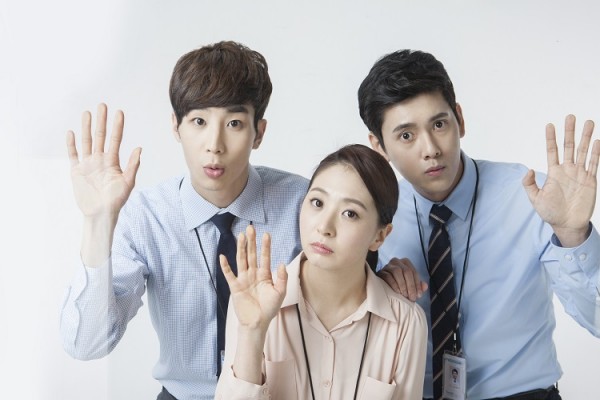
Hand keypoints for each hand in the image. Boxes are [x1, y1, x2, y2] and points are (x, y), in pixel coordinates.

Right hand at [66, 103, 140, 219]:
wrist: (100, 213)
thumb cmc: (116, 200)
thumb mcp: (128, 182)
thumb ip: (132, 165)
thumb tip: (139, 148)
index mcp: (113, 161)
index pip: (115, 139)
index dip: (117, 126)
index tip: (119, 112)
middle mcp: (100, 160)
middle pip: (100, 136)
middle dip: (102, 121)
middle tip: (102, 105)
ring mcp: (88, 164)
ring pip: (87, 142)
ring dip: (86, 128)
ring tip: (87, 113)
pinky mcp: (76, 171)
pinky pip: (73, 155)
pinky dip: (71, 144)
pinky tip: (71, 132)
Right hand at [220, 225, 286, 331]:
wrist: (257, 323)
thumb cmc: (269, 309)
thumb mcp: (280, 293)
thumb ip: (282, 278)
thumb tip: (282, 263)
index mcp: (264, 275)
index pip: (265, 257)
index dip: (265, 246)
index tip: (266, 234)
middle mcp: (253, 274)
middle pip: (251, 254)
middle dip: (251, 242)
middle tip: (251, 228)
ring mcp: (243, 279)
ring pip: (241, 260)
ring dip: (241, 248)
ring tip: (241, 236)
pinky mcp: (235, 287)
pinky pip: (229, 275)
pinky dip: (225, 266)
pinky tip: (223, 257)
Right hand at [377, 258, 427, 300]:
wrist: (384, 288)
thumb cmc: (400, 285)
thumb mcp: (410, 285)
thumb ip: (418, 285)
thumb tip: (425, 286)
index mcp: (405, 262)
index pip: (414, 272)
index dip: (417, 284)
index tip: (418, 295)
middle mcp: (396, 261)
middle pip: (406, 271)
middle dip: (411, 285)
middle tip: (412, 297)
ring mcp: (387, 266)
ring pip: (397, 271)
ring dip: (402, 285)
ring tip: (404, 295)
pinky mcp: (380, 272)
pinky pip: (388, 276)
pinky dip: (394, 284)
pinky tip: (397, 292)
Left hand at [523, 115, 599, 246]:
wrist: (567, 224)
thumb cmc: (550, 212)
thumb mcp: (535, 199)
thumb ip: (530, 184)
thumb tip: (529, 170)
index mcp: (554, 172)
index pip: (552, 151)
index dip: (550, 138)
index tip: (549, 125)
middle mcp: (567, 170)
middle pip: (569, 147)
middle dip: (570, 132)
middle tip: (571, 116)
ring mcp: (579, 174)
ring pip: (583, 151)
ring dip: (586, 137)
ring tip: (589, 122)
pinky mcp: (590, 181)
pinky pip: (594, 164)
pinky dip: (596, 153)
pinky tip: (597, 141)